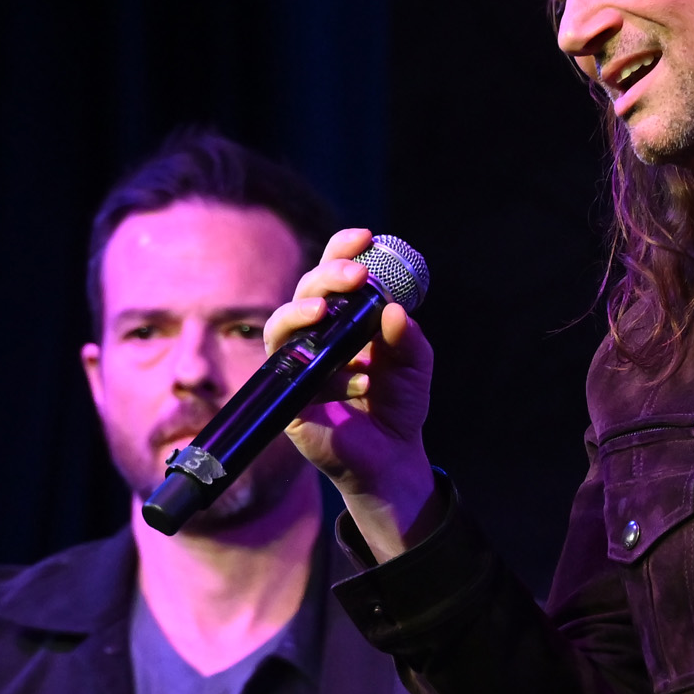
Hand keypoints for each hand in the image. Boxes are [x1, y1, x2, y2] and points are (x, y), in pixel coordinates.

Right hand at [272, 228, 439, 559]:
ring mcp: (296, 367)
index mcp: (344, 318)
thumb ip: (408, 336)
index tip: (364, 236)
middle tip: (357, 276)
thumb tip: (394, 309)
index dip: (342, 250)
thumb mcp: (415, 363)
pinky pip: (295, 377)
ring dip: (303, 312)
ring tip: (329, 312)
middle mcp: (314, 337)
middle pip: (304, 292)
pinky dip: (335, 376)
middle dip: (327, 276)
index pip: (334, 273)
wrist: (393, 457)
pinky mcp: (288, 401)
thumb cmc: (398, 402)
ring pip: (279, 327)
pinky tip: (365, 385)